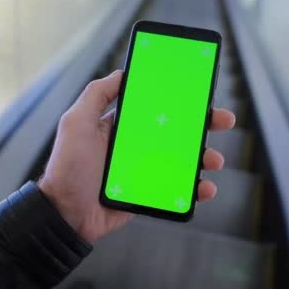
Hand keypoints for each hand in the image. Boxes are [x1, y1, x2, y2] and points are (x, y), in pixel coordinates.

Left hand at [39, 70, 235, 242]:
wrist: (65, 215)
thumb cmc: (67, 168)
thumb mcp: (76, 123)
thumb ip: (96, 95)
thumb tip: (122, 73)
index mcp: (122, 126)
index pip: (156, 108)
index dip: (179, 100)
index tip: (199, 93)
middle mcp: (137, 145)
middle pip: (177, 131)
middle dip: (203, 124)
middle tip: (223, 120)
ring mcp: (145, 170)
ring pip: (184, 159)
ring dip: (205, 156)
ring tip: (214, 159)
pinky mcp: (150, 192)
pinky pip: (178, 188)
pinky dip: (196, 188)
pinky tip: (204, 187)